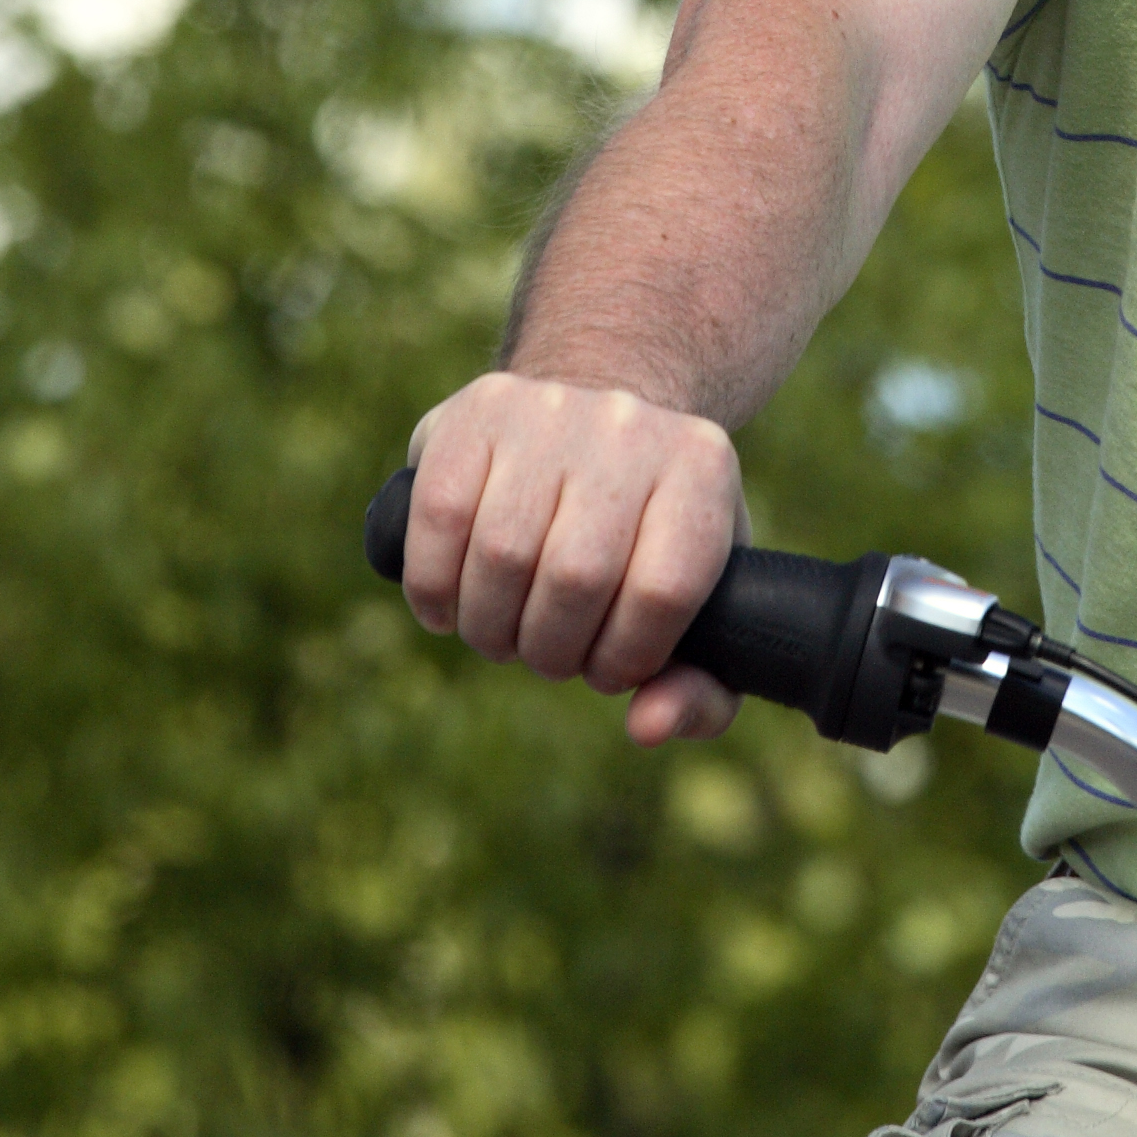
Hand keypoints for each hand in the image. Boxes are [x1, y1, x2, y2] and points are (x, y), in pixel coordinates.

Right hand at [400, 373, 745, 744]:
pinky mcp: (478, 409)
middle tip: (547, 655)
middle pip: (576, 576)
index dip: (625, 656)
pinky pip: (440, 517)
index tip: (608, 668)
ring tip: (502, 634)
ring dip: (490, 628)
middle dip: (551, 649)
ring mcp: (551, 409)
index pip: (662, 591)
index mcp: (702, 469)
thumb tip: (647, 727)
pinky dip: (434, 588)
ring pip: (502, 553)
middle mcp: (630, 425)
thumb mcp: (701, 602)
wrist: (596, 420)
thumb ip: (702, 687)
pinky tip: (449, 608)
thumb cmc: (650, 536)